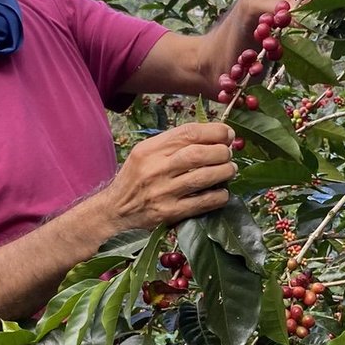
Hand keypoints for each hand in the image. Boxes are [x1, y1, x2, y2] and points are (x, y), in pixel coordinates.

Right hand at [96, 122, 234, 231]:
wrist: (114, 210)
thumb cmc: (136, 177)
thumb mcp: (146, 152)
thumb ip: (174, 143)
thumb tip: (213, 135)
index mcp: (150, 149)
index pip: (188, 133)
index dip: (214, 131)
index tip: (228, 134)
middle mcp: (155, 168)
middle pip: (198, 154)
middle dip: (222, 151)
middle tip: (229, 154)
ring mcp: (162, 192)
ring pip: (203, 177)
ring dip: (224, 172)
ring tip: (230, 169)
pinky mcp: (169, 213)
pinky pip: (202, 203)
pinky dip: (218, 196)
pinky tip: (223, 192)